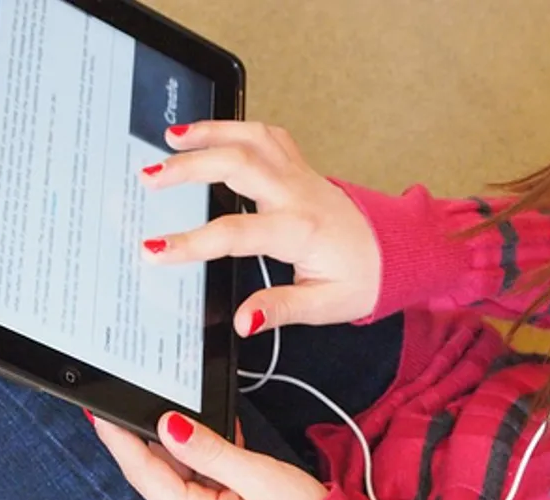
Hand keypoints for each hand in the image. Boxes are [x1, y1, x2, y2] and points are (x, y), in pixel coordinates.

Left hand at [93, 412, 328, 499]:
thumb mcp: (258, 477)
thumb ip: (210, 450)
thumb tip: (168, 426)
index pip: (143, 472)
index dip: (119, 439)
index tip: (98, 410)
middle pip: (158, 471)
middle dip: (151, 433)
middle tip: (141, 393)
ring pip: (180, 474)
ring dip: (185, 442)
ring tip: (186, 405)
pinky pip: (201, 483)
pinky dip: (207, 458)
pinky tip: (217, 433)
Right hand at [139, 121, 381, 333]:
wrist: (398, 252)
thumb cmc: (364, 277)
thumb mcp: (324, 305)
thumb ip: (279, 309)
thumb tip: (242, 321)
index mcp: (299, 230)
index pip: (234, 233)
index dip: (191, 243)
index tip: (156, 250)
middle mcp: (297, 194)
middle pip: (237, 164)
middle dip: (190, 167)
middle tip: (151, 177)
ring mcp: (299, 176)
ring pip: (251, 138)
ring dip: (209, 132)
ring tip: (170, 137)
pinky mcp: (301, 169)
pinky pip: (267, 136)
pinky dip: (236, 127)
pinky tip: (210, 131)